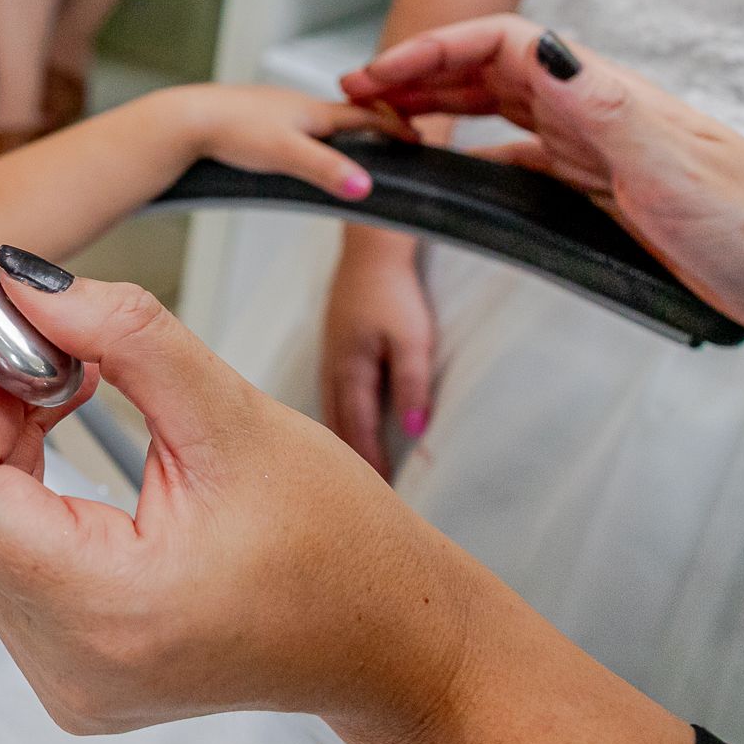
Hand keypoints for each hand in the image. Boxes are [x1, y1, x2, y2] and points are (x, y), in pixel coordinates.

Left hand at [0, 259, 697, 743]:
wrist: (390, 639)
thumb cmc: (341, 551)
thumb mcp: (233, 414)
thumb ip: (123, 335)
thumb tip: (30, 284)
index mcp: (110, 611)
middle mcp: (69, 662)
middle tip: (20, 325)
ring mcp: (64, 672)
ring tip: (57, 371)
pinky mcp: (68, 661)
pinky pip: (1, 552)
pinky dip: (13, 476)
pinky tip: (52, 420)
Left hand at [178, 83, 396, 202]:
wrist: (184, 121)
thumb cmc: (232, 132)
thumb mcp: (286, 154)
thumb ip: (326, 170)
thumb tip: (366, 188)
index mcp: (312, 110)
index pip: (366, 115)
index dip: (393, 127)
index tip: (416, 137)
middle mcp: (295, 104)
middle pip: (344, 114)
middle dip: (371, 125)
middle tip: (394, 138)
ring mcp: (273, 109)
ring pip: (316, 118)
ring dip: (339, 130)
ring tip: (354, 144)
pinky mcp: (252, 117)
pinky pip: (292, 124)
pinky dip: (310, 134)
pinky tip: (298, 146)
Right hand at [321, 236, 434, 478]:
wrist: (369, 251)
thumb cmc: (392, 291)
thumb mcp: (412, 339)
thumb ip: (412, 386)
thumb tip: (415, 432)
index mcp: (350, 372)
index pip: (359, 429)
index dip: (371, 461)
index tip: (382, 491)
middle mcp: (333, 369)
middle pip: (339, 425)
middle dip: (352, 458)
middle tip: (364, 491)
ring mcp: (329, 358)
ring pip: (332, 411)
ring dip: (343, 438)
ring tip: (354, 467)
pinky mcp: (333, 348)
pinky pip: (332, 394)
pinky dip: (339, 417)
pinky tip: (344, 423)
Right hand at [343, 14, 743, 326]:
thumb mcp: (669, 165)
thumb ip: (602, 106)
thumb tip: (540, 47)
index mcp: (601, 95)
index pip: (503, 44)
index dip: (436, 49)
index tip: (382, 72)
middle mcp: (594, 111)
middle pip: (489, 69)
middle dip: (420, 71)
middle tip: (360, 92)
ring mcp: (596, 148)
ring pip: (499, 110)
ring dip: (441, 105)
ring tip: (389, 118)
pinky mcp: (600, 188)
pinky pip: (520, 160)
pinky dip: (474, 157)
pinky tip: (455, 172)